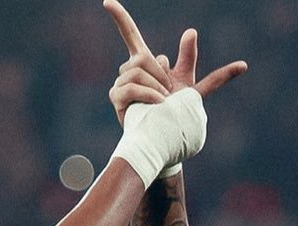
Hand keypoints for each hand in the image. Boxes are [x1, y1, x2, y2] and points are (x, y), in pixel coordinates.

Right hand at [105, 0, 246, 125]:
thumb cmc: (176, 114)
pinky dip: (150, 95)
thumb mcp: (188, 83)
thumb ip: (188, 59)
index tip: (107, 1)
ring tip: (162, 104)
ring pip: (139, 71)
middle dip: (161, 74)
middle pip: (144, 57)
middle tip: (167, 95)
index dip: (120, 17)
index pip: (130, 34)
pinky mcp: (115, 98)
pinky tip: (158, 105)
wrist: (167, 139)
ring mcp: (120, 83)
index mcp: (144, 62)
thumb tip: (190, 31)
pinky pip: (133, 87)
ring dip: (157, 87)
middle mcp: (128, 70)